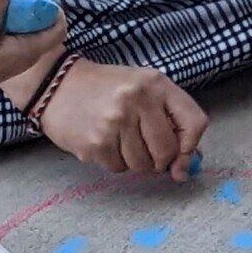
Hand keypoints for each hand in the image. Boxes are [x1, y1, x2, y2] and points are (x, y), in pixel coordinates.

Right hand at [36, 60, 206, 180]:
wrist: (56, 85)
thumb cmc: (106, 89)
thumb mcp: (143, 90)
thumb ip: (170, 121)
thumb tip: (185, 169)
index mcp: (155, 83)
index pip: (195, 122)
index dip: (190, 145)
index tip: (181, 152)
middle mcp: (137, 100)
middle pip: (168, 151)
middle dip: (159, 158)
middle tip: (143, 147)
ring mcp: (115, 122)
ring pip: (143, 165)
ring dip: (135, 161)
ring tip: (119, 139)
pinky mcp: (96, 143)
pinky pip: (119, 169)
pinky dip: (114, 162)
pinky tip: (103, 142)